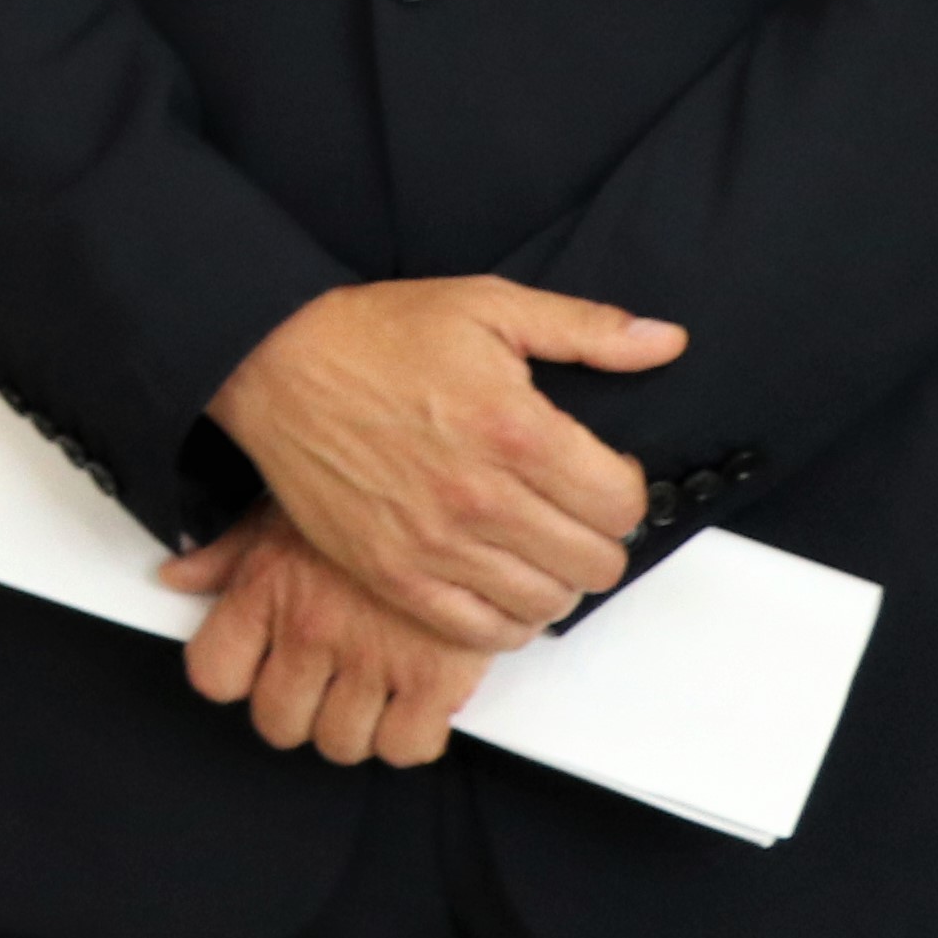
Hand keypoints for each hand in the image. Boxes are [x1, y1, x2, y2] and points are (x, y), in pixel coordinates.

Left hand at [160, 510, 492, 765]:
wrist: (455, 488)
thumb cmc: (366, 500)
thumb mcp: (281, 512)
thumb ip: (224, 555)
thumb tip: (176, 577)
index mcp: (266, 589)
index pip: (214, 675)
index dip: (235, 678)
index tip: (258, 668)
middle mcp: (312, 629)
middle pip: (278, 722)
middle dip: (297, 711)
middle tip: (321, 685)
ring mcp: (373, 658)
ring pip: (341, 743)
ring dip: (353, 727)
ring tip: (368, 691)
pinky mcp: (438, 679)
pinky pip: (404, 747)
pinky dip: (407, 736)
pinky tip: (410, 702)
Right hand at [207, 277, 681, 649]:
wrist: (270, 360)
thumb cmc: (376, 333)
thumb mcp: (486, 305)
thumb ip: (585, 327)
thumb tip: (668, 340)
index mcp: (515, 429)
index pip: (623, 503)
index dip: (622, 488)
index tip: (597, 472)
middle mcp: (481, 496)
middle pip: (596, 562)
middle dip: (595, 536)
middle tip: (566, 510)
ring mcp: (434, 543)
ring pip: (547, 602)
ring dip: (554, 578)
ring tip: (532, 545)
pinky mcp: (392, 573)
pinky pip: (483, 632)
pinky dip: (506, 619)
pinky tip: (498, 580)